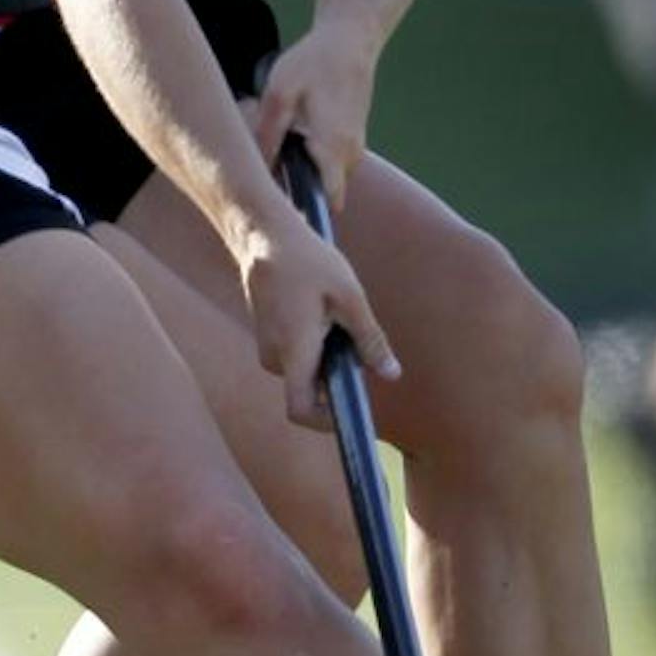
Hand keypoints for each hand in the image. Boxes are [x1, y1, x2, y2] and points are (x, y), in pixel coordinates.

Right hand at [238, 210, 398, 427]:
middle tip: (352, 339)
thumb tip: (391, 374)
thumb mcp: (350, 297)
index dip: (324, 422)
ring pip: (301, 368)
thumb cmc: (308, 261)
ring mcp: (265, 344)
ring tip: (333, 315)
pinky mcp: (265, 333)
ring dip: (323, 356)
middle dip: (333, 375)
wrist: (263, 233)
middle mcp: (274, 355)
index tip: (349, 411)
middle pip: (307, 388)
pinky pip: (293, 353)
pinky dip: (311, 342)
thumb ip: (371, 340)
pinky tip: (318, 308)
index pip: (299, 411)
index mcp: (294, 351)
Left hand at [251, 23, 377, 211]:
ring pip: (326, 180)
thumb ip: (268, 136)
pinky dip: (311, 164)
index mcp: (333, 146)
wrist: (350, 40)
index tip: (279, 221)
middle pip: (323, 195)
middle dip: (297, 198)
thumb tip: (256, 171)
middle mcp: (350, 154)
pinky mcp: (352, 141)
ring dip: (302, 178)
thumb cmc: (313, 63)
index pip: (327, 201)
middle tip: (262, 196)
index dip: (304, 215)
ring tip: (271, 167)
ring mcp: (354, 149)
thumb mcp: (280, 94)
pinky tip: (288, 147)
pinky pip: (330, 165)